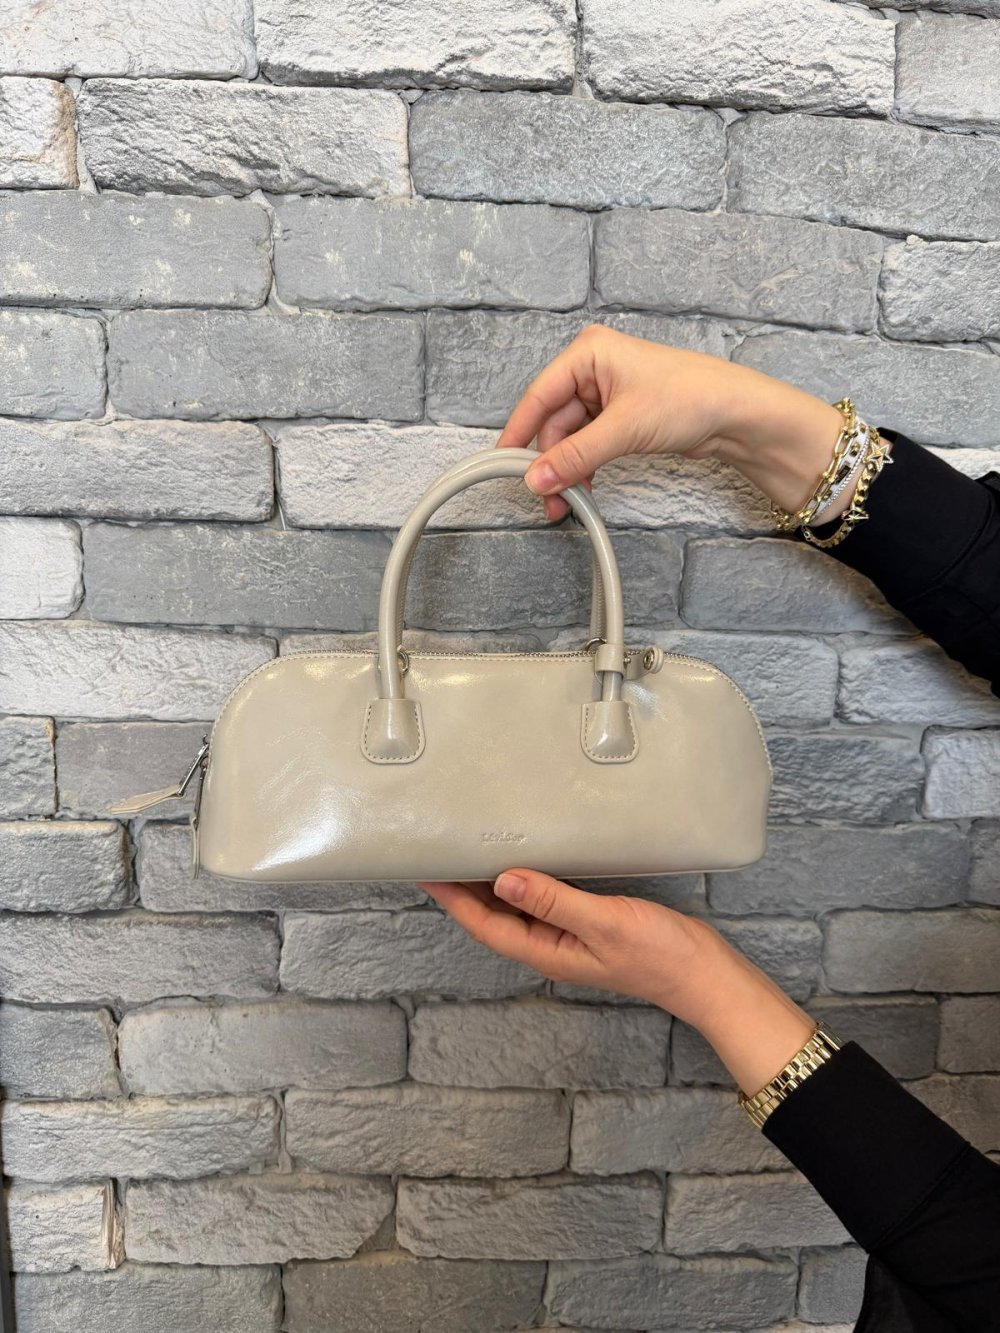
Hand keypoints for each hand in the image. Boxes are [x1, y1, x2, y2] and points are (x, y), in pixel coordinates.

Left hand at [417, 869, 816, 1094]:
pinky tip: (526, 859)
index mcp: (546, 950)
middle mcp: (550, 944)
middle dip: (462, 888)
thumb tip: (503, 879)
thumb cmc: (658, 952)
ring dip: (491, 883)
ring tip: (469, 849)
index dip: (452, 898)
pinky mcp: (587, 922)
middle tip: (438, 850)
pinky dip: (526, 879)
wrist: (706, 973)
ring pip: (516, 907)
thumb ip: (554, 900)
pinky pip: (543, 899)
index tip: (425, 870)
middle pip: (493, 916)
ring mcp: (568, 935)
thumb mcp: (604, 923)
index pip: (485, 924)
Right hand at [495, 322, 850, 522]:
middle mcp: (593, 368)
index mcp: (588, 353)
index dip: (518, 433)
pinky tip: (584, 489)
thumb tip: (536, 480)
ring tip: (566, 503)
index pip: (539, 396)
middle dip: (549, 462)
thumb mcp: (623, 429)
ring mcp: (607, 393)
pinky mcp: (621, 416)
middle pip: (553, 422)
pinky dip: (584, 466)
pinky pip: (589, 443)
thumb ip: (575, 457)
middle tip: (546, 499)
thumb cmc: (689, 398)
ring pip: (570, 437)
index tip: (501, 464)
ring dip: (567, 470)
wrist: (737, 414)